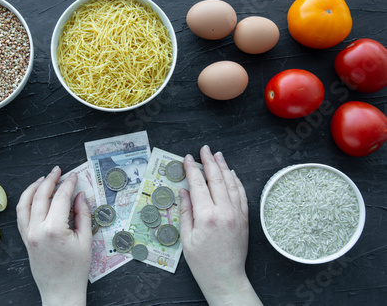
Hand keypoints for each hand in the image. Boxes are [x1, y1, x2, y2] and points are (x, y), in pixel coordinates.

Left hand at [16, 166, 92, 305]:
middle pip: (41, 196)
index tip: (74, 176)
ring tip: (44, 179)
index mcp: (54, 229)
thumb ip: (82, 214)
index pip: (60, 198)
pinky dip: (25, 202)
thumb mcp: (86, 240)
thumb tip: (79, 195)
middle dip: (50, 180)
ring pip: (25, 203)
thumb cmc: (76, 270)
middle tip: (58, 171)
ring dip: (33, 188)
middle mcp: (37, 230)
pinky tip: (33, 196)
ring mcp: (28, 235)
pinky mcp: (25, 240)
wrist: (61, 291)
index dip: (68, 184)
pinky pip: (21, 215)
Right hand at [179, 146, 261, 305]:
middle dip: (209, 161)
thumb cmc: (203, 262)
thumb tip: (184, 191)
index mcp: (206, 216)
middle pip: (216, 179)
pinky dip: (236, 182)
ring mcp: (237, 214)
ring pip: (231, 184)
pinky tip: (232, 174)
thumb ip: (185, 211)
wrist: (225, 278)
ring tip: (218, 155)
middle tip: (204, 149)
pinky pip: (241, 195)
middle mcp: (224, 212)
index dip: (192, 169)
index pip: (198, 185)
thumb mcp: (186, 238)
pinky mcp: (244, 219)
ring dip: (224, 167)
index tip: (187, 158)